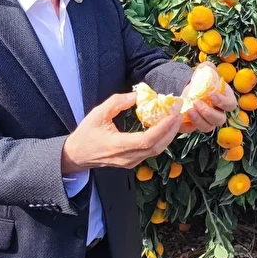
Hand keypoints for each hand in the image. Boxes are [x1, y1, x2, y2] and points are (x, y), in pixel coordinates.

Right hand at [61, 92, 182, 173]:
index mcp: (118, 146)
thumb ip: (116, 103)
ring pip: (155, 151)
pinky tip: (165, 128)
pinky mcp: (131, 162)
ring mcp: (130, 162)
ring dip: (168, 136)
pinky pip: (151, 152)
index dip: (163, 128)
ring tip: (175, 120)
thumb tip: (136, 95)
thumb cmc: (86, 134)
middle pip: (156, 147)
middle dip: (171, 131)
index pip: (147, 140)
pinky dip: (161, 140)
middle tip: (179, 114)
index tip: (173, 114)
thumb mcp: (97, 114)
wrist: (76, 155)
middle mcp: (127, 157)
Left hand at [178, 62, 237, 133]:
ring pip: (208, 128)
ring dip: (199, 121)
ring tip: (189, 110)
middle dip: (208, 112)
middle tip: (196, 102)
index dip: (222, 102)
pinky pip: (194, 130)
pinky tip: (181, 116)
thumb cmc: (202, 81)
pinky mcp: (196, 126)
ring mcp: (208, 122)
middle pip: (219, 120)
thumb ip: (207, 68)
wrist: (189, 90)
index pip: (230, 105)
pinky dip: (188, 125)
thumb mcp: (205, 71)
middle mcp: (219, 113)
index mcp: (226, 100)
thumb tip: (206, 66)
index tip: (211, 94)